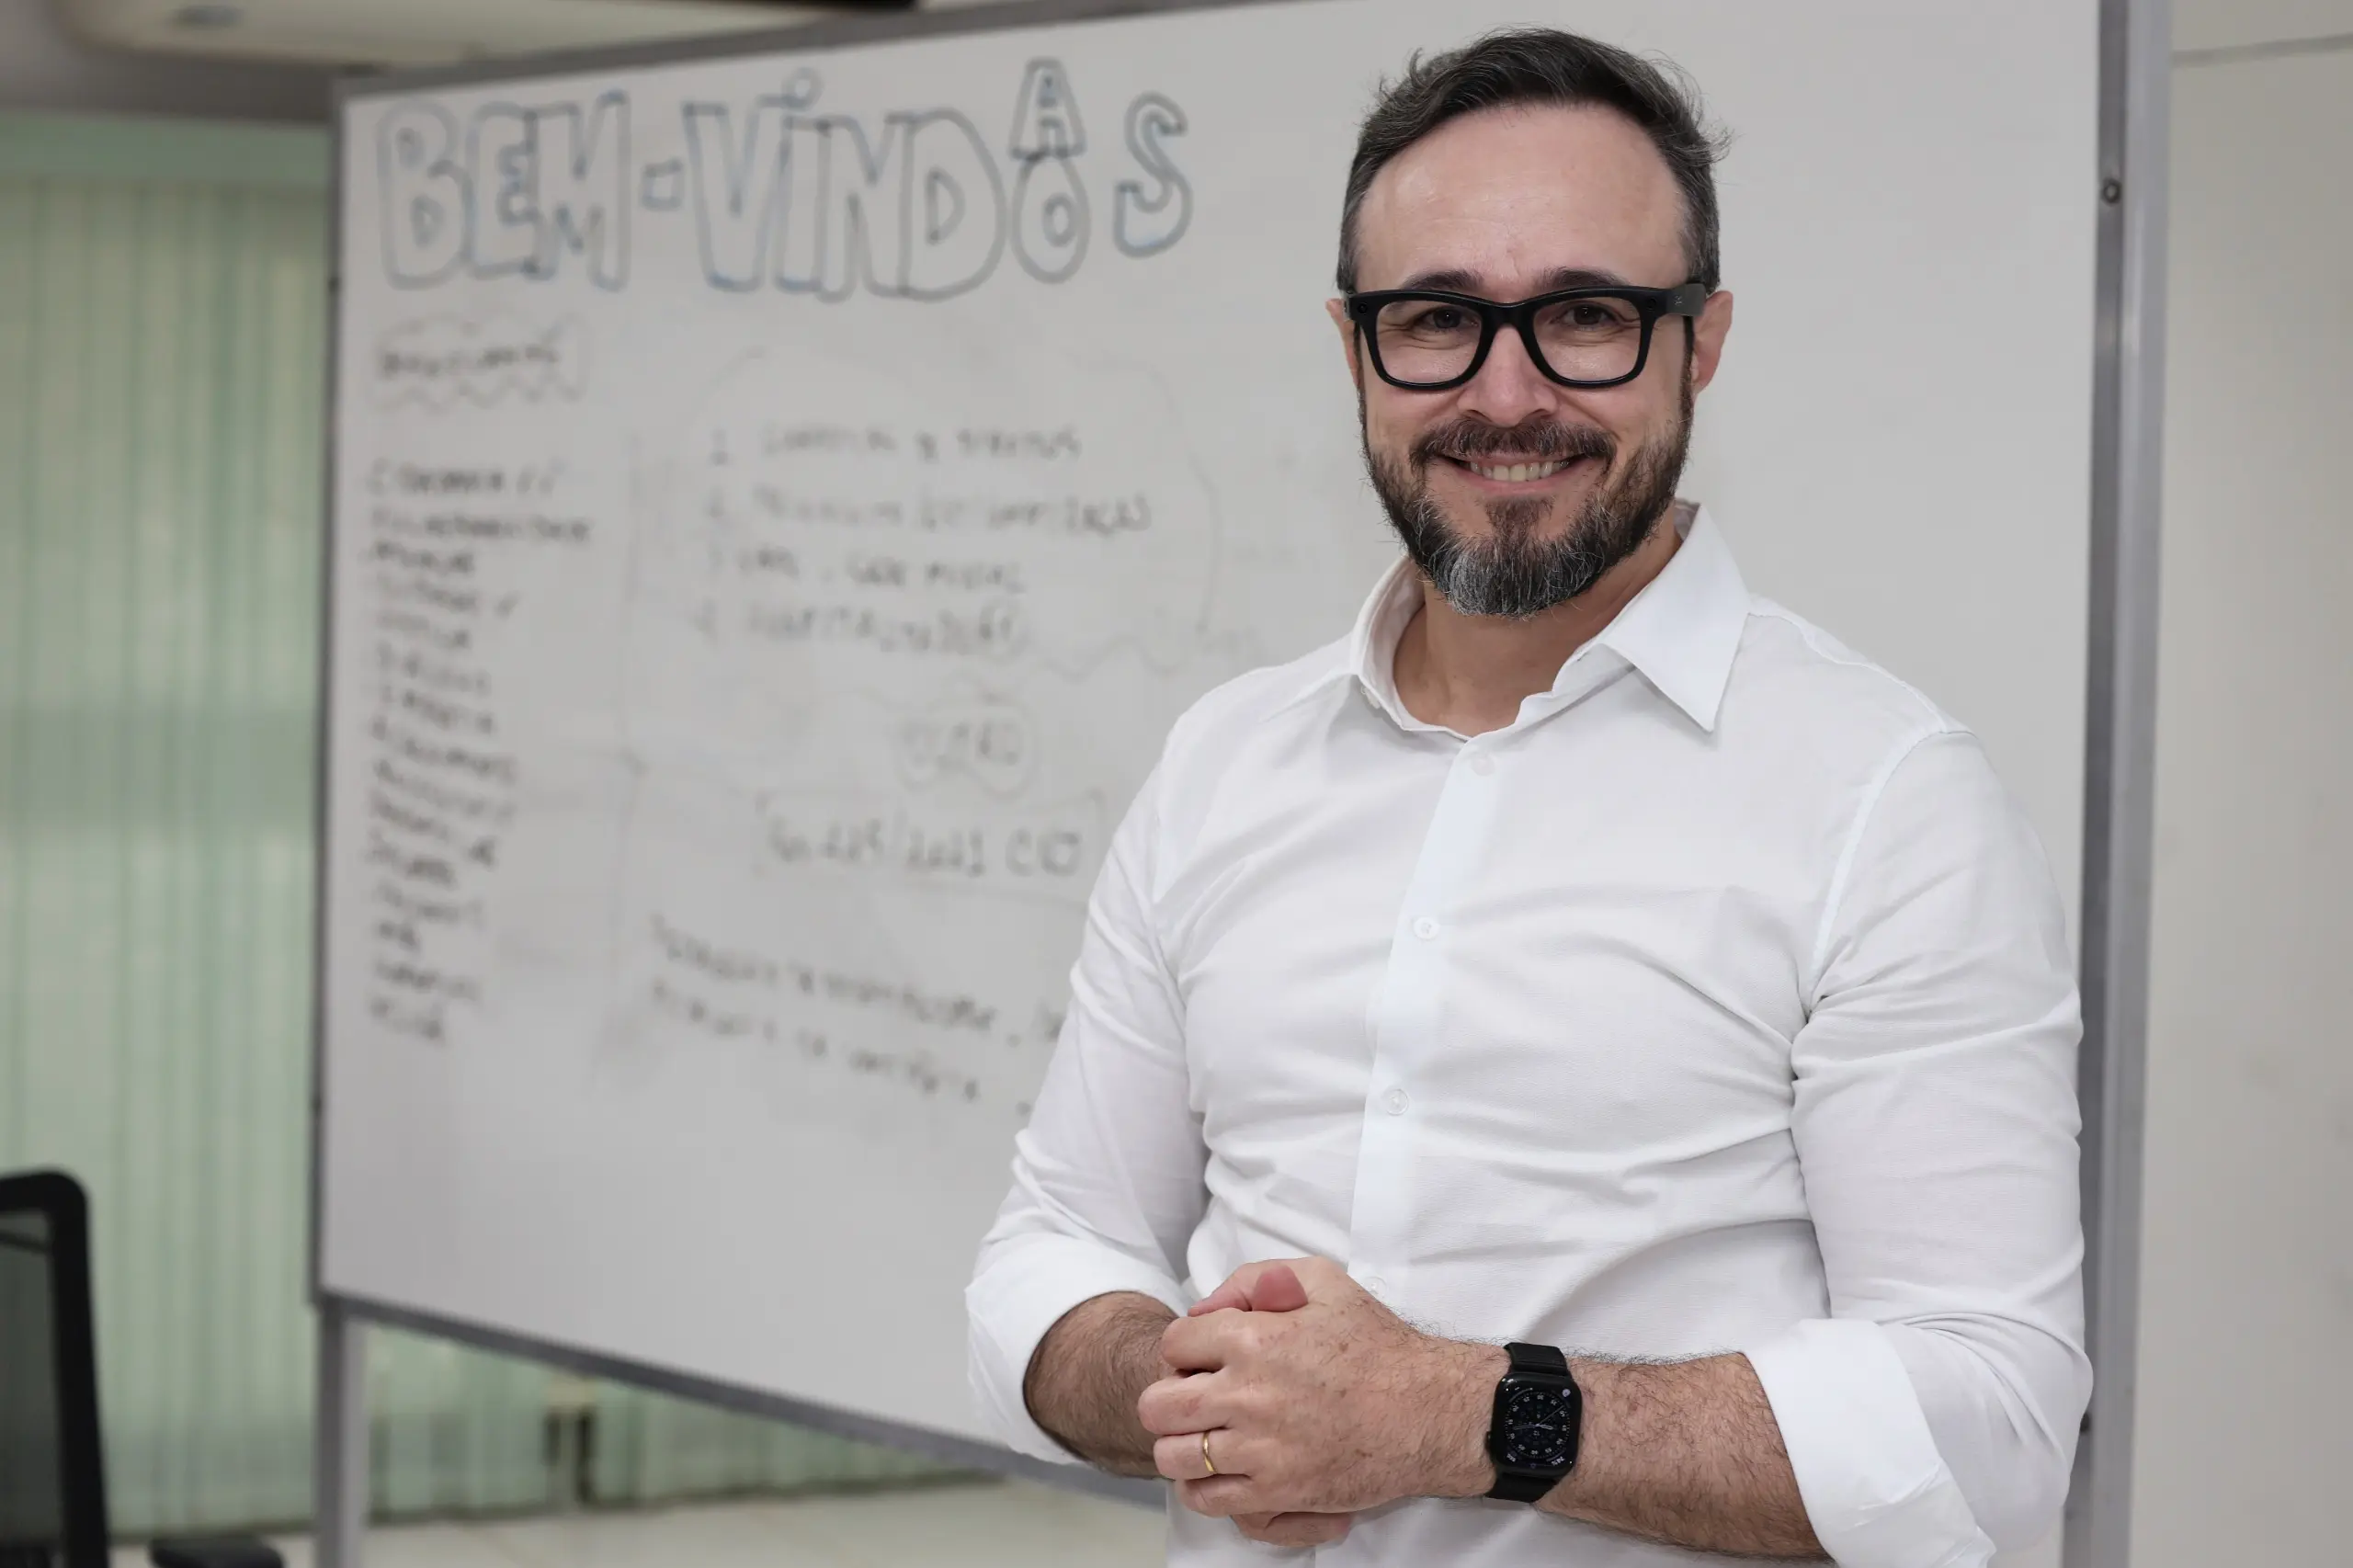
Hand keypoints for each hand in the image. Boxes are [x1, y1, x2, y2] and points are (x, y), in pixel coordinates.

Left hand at [1137, 1257, 1499, 1522]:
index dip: (1184, 1349)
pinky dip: (1200, 1486)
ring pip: (1174, 1455)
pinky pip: (1207, 1498)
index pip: (1174, 1344)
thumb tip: (1208, 1307)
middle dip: (1169, 1397)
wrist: (1427, 1410)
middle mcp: (1249, 1395)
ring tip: (1204, 1436)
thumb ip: (1256, 1278)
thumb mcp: (1321, 1280)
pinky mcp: (1279, 1491)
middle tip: (1194, 1399)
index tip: (1204, 1358)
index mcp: (1254, 1339)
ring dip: (1180, 1444)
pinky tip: (1218, 1470)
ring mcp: (1261, 1449)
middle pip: (1159, 1405)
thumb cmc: (1377, 1344)